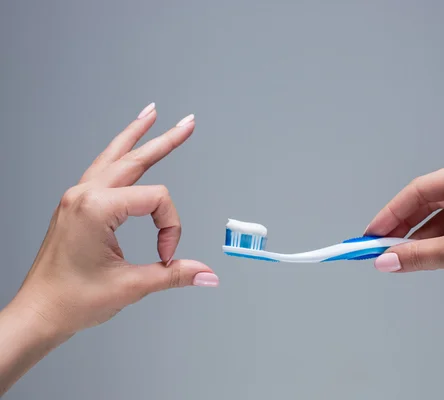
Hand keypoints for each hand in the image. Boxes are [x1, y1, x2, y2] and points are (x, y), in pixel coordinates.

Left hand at [14, 103, 217, 336]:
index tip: (165, 255)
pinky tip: (125, 149)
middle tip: (187, 123)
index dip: (170, 227)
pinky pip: (101, 169)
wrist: (38, 313)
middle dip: (165, 140)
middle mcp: (84, 195)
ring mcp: (77, 198)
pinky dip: (117, 154)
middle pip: (135, 158)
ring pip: (113, 156)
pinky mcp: (76, 206)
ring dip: (136, 136)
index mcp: (96, 209)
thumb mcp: (130, 286)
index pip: (155, 200)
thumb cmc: (71, 300)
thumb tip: (207, 274)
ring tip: (151, 116)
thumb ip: (173, 275)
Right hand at [365, 156, 443, 314]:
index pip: (422, 189)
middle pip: (431, 201)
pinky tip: (420, 255)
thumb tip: (385, 260)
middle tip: (380, 243)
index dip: (392, 212)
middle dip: (404, 225)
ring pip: (442, 216)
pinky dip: (437, 240)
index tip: (373, 231)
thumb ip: (415, 255)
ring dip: (419, 236)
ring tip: (397, 254)